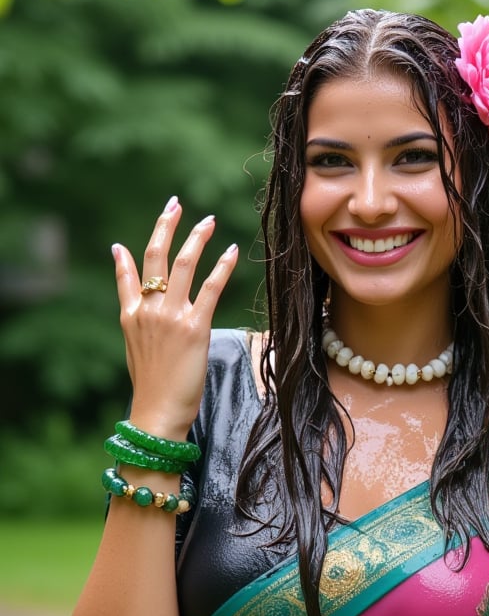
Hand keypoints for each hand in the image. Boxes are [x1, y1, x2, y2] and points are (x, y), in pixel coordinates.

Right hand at [112, 195, 237, 438]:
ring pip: (183, 265)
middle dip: (166, 226)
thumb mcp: (134, 346)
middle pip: (156, 258)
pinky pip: (210, 288)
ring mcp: (170, 317)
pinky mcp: (194, 327)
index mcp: (131, 314)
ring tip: (208, 221)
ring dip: (196, 239)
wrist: (157, 411)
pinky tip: (232, 251)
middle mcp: (148, 310)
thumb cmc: (151, 384)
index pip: (129, 273)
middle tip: (177, 203)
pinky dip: (221, 267)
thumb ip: (132, 310)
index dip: (139, 244)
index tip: (155, 222)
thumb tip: (129, 292)